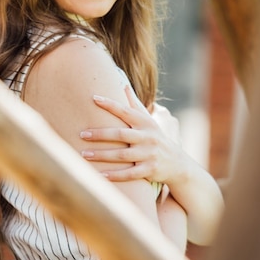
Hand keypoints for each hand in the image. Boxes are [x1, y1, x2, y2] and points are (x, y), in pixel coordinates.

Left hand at [81, 85, 223, 244]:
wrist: (177, 163)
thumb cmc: (155, 137)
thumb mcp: (148, 120)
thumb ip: (134, 104)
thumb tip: (123, 84)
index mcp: (145, 122)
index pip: (125, 111)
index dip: (110, 104)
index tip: (93, 98)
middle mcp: (148, 137)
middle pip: (121, 134)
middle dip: (100, 134)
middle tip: (82, 133)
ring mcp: (149, 154)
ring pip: (122, 155)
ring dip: (102, 155)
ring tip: (84, 154)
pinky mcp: (149, 170)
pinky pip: (129, 174)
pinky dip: (115, 175)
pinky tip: (100, 175)